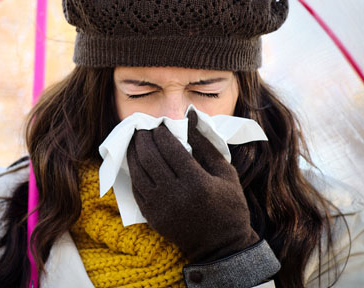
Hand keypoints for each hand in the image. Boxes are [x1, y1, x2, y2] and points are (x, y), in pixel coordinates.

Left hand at [126, 110, 259, 262]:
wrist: (221, 247)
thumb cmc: (229, 206)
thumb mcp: (226, 173)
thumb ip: (206, 144)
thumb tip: (190, 117)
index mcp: (196, 182)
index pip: (170, 149)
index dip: (161, 133)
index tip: (159, 124)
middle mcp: (175, 194)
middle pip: (150, 158)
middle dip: (143, 138)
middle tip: (142, 128)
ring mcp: (160, 207)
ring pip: (138, 172)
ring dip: (133, 152)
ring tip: (135, 140)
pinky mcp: (152, 217)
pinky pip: (136, 189)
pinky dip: (133, 172)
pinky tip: (135, 161)